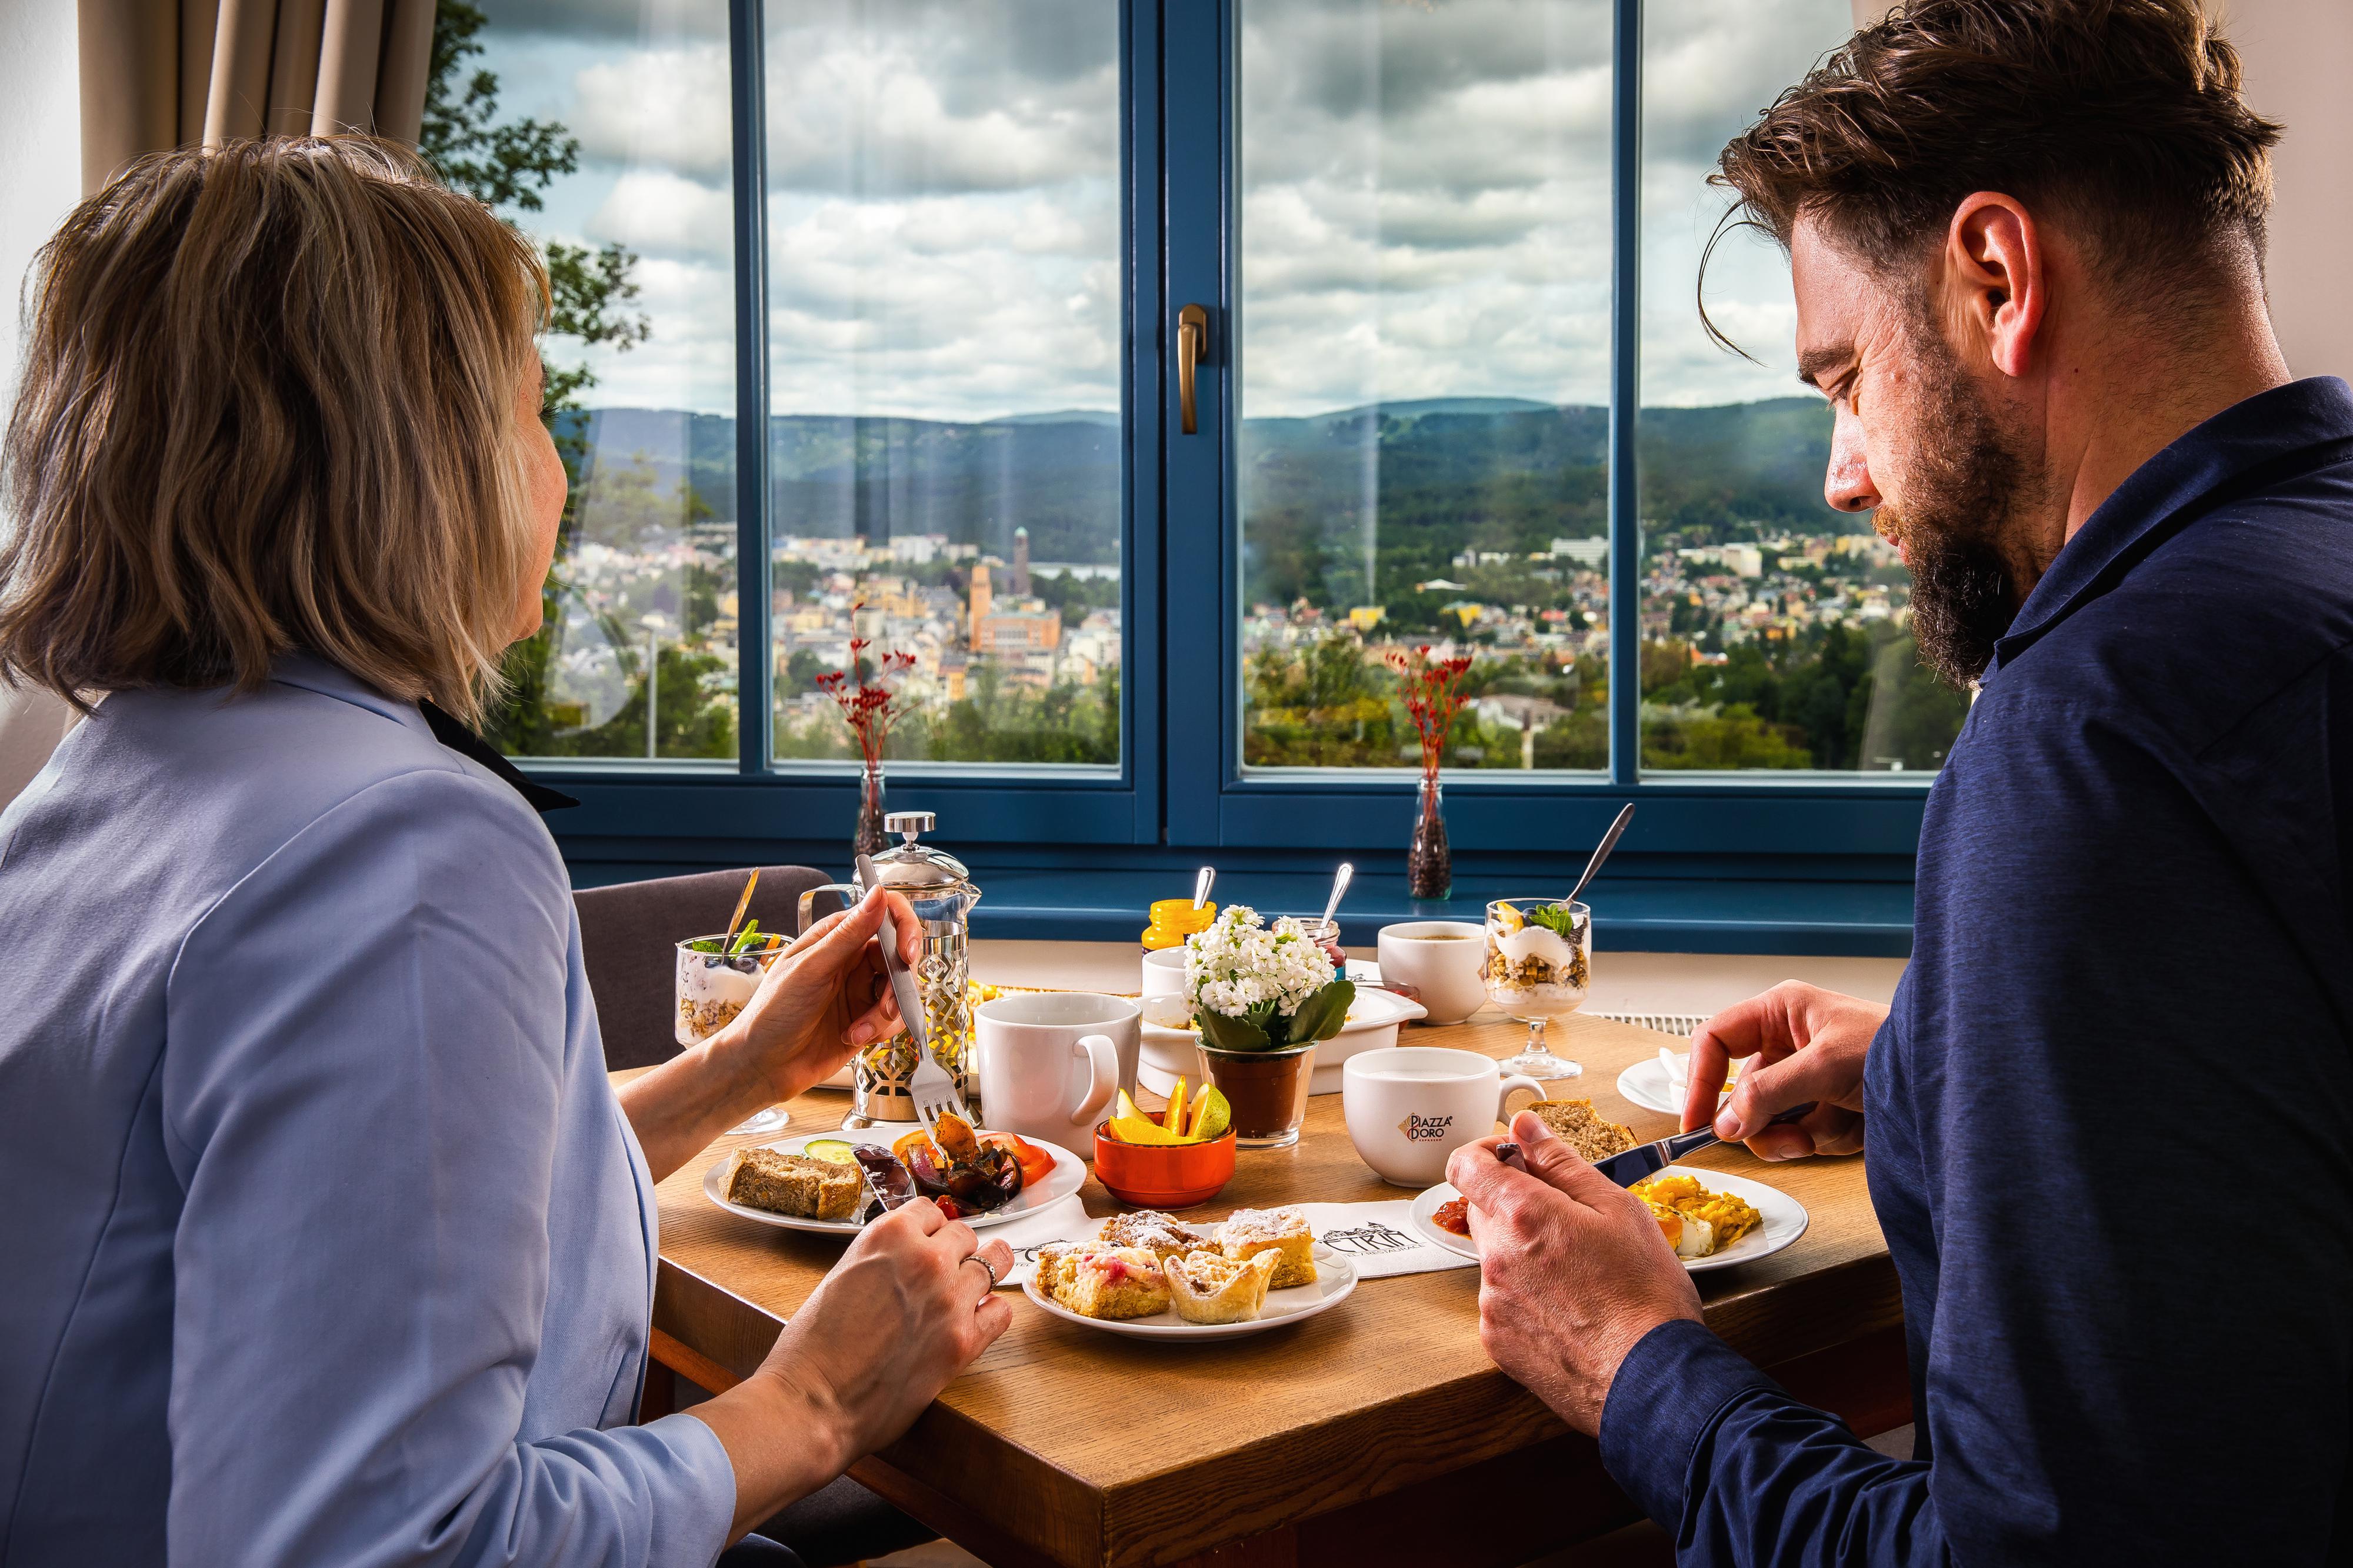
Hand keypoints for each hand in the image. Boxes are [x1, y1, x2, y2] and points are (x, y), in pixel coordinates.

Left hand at [718, 884, 921, 1106]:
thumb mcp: (811, 969)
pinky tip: (854, 1037)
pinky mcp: (867, 1019)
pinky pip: (894, 1018)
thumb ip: (848, 934)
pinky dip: (880, 1030)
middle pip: (900, 956)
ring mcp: (861, 990)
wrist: (763, 1065)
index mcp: (837, 936)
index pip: (885, 914)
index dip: (905, 929)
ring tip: (861, 1030)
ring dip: (887, 1012)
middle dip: (899, 983)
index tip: (907, 954)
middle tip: (888, 1005)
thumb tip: (878, 894)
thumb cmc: (773, 1011)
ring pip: (901, 990)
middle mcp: (853, 959)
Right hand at [763, 1200, 1013, 1462]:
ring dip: (981, 1275)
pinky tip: (979, 1319)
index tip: (930, 1241)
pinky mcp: (964, 1340)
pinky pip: (1001, 1311)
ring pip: (993, 1263)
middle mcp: (926, 1258)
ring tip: (972, 1288)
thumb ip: (881, 1259)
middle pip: (964, 1235)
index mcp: (889, 1235)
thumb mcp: (843, 1275)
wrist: (814, 1400)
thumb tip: (904, 1258)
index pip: (930, 1211)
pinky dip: (992, 1313)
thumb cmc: (814, 1347)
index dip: (930, 1230)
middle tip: (946, 1272)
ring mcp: (950, 1298)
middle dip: (955, 1251)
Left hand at [1448, 1109, 1701, 1434]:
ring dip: (1525, 1254)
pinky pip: (1502, 1302)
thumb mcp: (1617, 1210)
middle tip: (1568, 1219)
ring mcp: (1493, 1304)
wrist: (1652, 1381)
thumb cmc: (1646, 1296)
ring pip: (1496, 1258)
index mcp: (1523, 1216)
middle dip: (1515, 1204)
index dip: (1486, 1152)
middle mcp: (1496, 1259)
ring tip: (1581, 1275)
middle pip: (1482, 1210)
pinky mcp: (1497, 1342)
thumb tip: (1526, 1127)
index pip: (1466, 1165)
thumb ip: (1561, 1163)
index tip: (1513, 1157)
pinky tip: (1571, 1309)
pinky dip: (1527, 1297)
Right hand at [1685, 981, 1884, 1159]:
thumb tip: (1725, 1124)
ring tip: (1833, 1127)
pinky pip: (1799, 1136)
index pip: (1715, 1040)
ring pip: (1768, 1122)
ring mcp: (1804, 1080)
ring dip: (1797, 1135)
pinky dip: (1822, 1140)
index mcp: (1779, 1013)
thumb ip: (1770, 1093)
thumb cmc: (1896, 1047)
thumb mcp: (1826, 1065)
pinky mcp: (1823, 1108)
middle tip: (1786, 1138)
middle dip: (1763, 1121)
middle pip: (1741, 1092)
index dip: (1700, 1079)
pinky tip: (1852, 1127)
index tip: (1697, 1121)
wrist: (1947, 1078)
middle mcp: (1786, 1045)